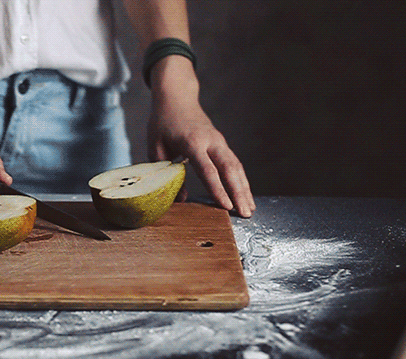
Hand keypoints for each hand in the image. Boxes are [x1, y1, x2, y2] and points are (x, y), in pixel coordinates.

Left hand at [147, 58, 255, 216]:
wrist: (177, 97)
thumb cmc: (163, 123)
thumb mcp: (156, 147)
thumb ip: (166, 173)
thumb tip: (180, 199)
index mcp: (192, 142)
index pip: (208, 169)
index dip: (217, 189)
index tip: (225, 206)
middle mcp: (211, 141)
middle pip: (229, 169)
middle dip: (239, 192)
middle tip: (245, 214)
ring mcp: (219, 141)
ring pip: (236, 167)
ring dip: (244, 188)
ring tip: (250, 209)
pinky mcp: (222, 143)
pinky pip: (235, 163)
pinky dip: (241, 180)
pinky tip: (245, 195)